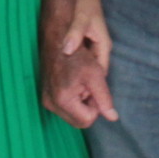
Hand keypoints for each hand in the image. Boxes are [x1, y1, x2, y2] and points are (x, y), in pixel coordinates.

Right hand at [41, 4, 118, 128]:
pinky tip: (74, 81)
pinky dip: (74, 97)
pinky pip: (66, 107)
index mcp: (62, 99)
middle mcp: (50, 103)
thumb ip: (104, 98)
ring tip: (81, 81)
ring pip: (73, 114)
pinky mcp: (46, 96)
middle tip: (88, 84)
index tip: (93, 86)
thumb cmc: (78, 53)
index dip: (96, 105)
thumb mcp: (96, 74)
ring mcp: (46, 100)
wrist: (57, 37)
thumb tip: (113, 118)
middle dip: (88, 105)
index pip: (87, 120)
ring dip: (82, 101)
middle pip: (79, 120)